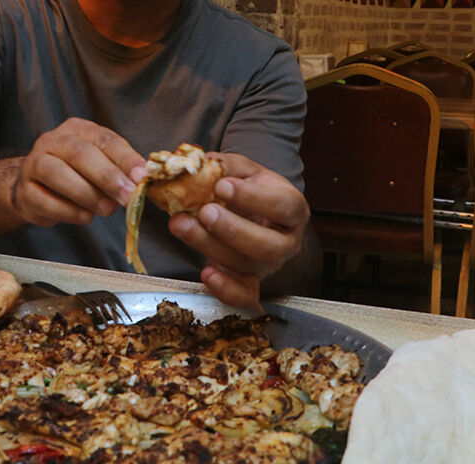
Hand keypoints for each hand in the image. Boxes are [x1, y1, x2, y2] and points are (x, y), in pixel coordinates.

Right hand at [11, 118, 146, 226]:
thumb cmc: (77, 175)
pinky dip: (69, 211)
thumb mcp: (101, 166)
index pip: (105, 139)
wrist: (36, 190)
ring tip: (106, 210)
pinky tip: (85, 217)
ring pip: (57, 173)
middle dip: (107, 177)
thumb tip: (141, 182)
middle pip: (80, 153)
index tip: (141, 177)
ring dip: (87, 194)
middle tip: (127, 197)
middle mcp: (53, 141)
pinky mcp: (24, 191)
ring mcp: (34, 164)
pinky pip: (45, 200)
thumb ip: (120, 171)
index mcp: (78, 130)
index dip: (125, 158)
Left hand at [168, 153, 309, 308]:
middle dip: (233, 229)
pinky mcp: (251, 283)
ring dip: (211, 246)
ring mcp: (269, 265)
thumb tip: (202, 162)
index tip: (223, 185)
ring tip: (181, 225)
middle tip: (205, 211)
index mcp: (292, 208)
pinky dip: (225, 290)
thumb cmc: (249, 189)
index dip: (254, 198)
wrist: (250, 212)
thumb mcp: (243, 170)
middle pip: (268, 245)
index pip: (282, 205)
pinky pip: (244, 295)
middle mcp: (286, 241)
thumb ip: (226, 165)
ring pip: (247, 265)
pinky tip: (206, 273)